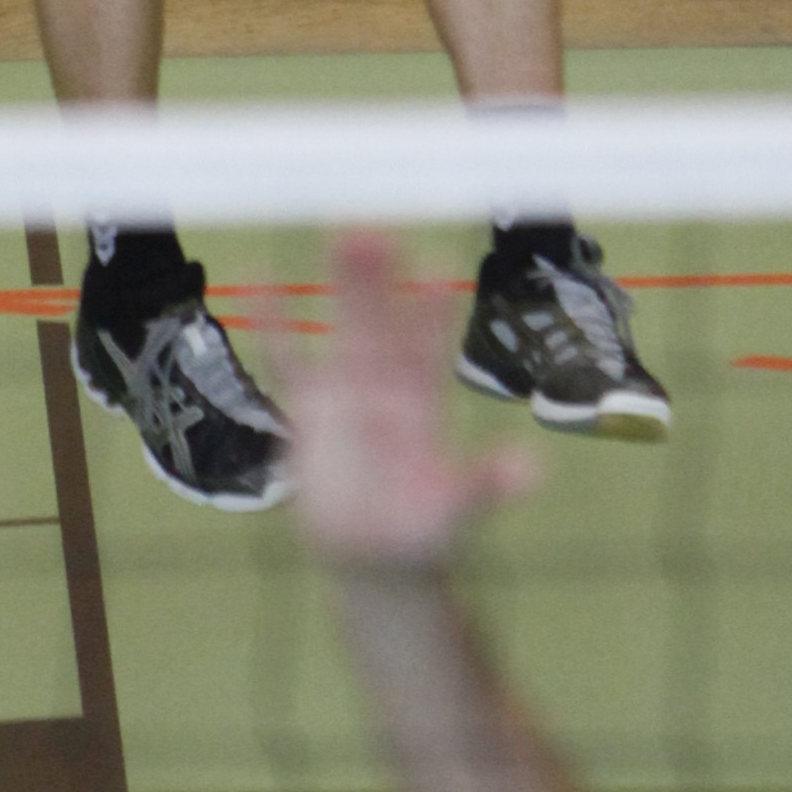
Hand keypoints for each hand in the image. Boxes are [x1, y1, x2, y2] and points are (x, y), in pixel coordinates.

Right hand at [287, 232, 536, 571]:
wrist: (376, 562)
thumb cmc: (423, 534)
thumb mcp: (456, 511)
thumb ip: (486, 486)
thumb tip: (528, 472)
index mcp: (424, 402)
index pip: (430, 344)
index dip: (432, 308)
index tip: (435, 264)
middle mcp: (387, 386)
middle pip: (384, 320)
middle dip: (380, 277)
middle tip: (375, 228)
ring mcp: (347, 394)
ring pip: (343, 328)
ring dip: (341, 286)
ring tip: (341, 232)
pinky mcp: (308, 414)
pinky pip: (288, 361)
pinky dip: (275, 324)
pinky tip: (263, 280)